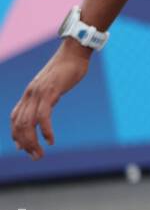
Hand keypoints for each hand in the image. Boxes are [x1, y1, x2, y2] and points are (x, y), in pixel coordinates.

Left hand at [10, 42, 90, 158]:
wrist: (74, 52)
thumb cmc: (67, 68)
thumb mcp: (52, 86)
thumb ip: (46, 98)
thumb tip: (44, 111)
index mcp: (29, 93)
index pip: (15, 118)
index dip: (16, 135)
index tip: (23, 149)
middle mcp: (30, 94)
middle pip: (19, 124)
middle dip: (25, 144)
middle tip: (36, 157)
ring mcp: (38, 93)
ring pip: (28, 123)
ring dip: (33, 142)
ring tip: (40, 154)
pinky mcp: (50, 92)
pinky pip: (43, 116)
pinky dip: (46, 130)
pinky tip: (51, 140)